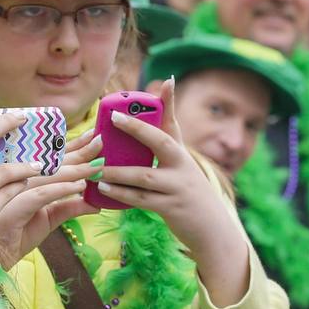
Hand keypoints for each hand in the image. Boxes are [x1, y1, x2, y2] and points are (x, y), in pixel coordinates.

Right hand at [0, 130, 103, 268]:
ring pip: (47, 175)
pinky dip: (62, 191)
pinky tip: (80, 187)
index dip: (72, 146)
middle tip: (100, 140)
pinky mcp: (12, 209)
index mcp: (23, 177)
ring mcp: (12, 192)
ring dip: (75, 169)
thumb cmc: (17, 235)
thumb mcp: (48, 219)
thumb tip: (96, 203)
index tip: (93, 135)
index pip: (50, 157)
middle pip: (50, 162)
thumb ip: (69, 208)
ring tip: (97, 165)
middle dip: (78, 151)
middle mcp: (16, 179)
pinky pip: (41, 195)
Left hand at [94, 78, 250, 305]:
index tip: (167, 80)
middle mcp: (182, 165)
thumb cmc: (188, 194)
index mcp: (181, 153)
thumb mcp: (180, 169)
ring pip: (145, 176)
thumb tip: (141, 129)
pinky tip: (105, 189)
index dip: (170, 101)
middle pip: (160, 141)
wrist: (211, 228)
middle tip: (114, 117)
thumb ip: (163, 148)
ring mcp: (177, 187)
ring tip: (97, 167)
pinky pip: (142, 200)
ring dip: (119, 172)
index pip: (174, 122)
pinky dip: (122, 194)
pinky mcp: (171, 208)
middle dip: (137, 128)